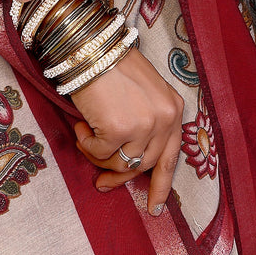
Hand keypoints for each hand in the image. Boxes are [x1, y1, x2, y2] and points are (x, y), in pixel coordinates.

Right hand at [69, 47, 184, 212]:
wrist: (91, 47)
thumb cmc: (112, 66)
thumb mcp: (143, 93)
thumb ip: (145, 123)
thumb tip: (128, 161)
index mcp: (173, 109)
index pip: (171, 157)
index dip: (162, 185)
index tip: (155, 207)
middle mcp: (164, 119)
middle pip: (145, 165)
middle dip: (120, 178)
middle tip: (101, 183)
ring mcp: (144, 125)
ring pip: (120, 163)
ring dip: (99, 156)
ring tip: (86, 136)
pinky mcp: (119, 129)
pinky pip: (99, 154)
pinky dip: (86, 144)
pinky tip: (82, 126)